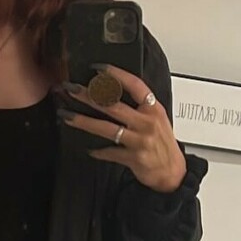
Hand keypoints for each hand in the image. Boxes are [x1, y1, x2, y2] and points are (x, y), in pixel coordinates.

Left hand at [60, 66, 186, 192]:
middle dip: (89, 95)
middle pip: (114, 105)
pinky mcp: (134, 158)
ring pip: (107, 128)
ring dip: (84, 121)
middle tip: (72, 89)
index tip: (98, 68)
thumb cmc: (163, 144)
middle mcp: (147, 122)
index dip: (116, 74)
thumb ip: (140, 106)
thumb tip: (112, 92)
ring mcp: (140, 140)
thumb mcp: (158, 119)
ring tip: (67, 116)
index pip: (134, 85)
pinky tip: (89, 149)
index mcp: (153, 109)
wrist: (173, 172)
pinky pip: (110, 152)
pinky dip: (98, 151)